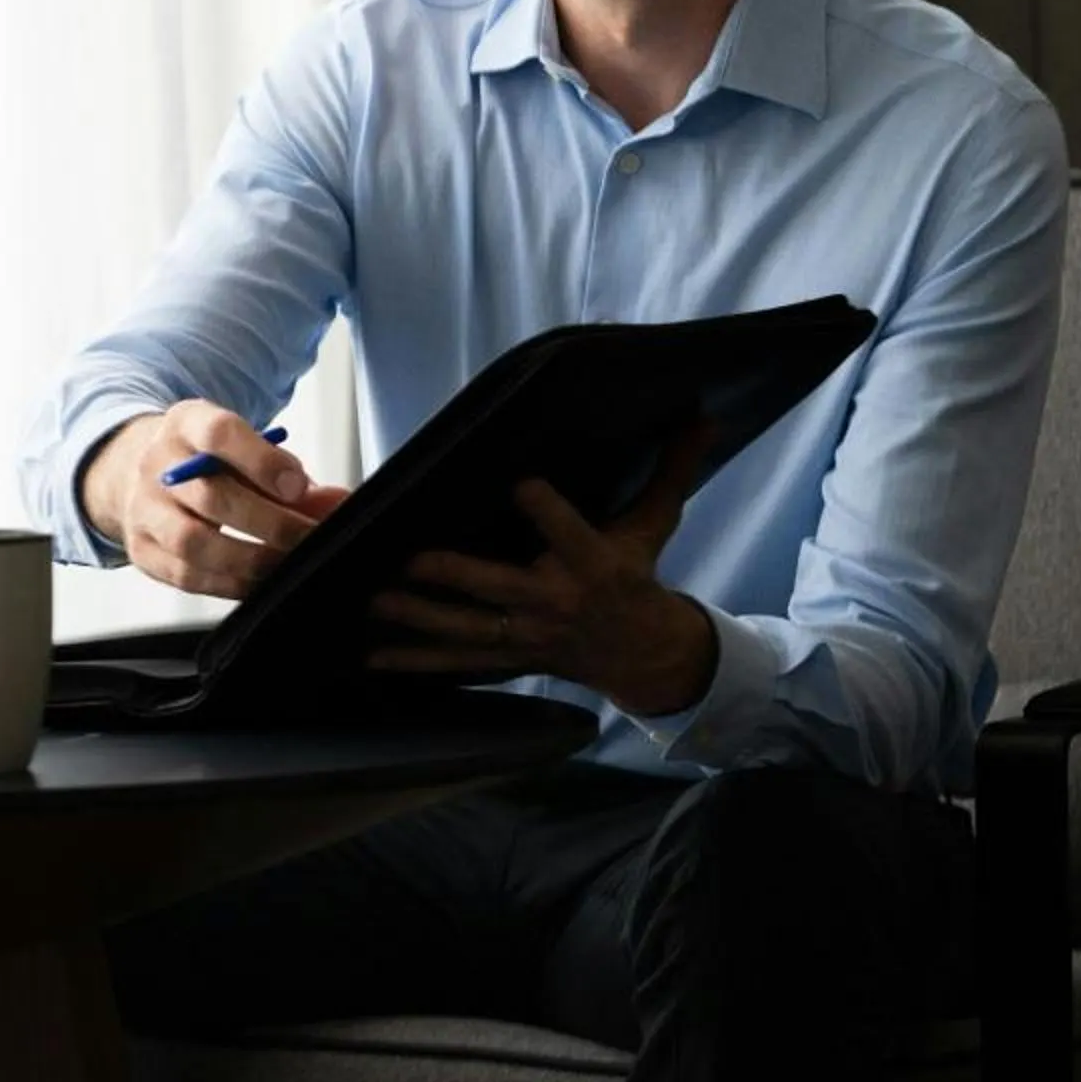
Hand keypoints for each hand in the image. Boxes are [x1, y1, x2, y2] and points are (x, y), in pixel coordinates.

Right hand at [80, 402, 351, 596]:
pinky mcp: (141, 549)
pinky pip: (186, 576)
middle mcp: (156, 464)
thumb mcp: (242, 448)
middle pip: (210, 496)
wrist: (142, 473)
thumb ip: (288, 474)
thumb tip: (336, 504)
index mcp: (185, 424)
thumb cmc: (208, 462)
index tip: (298, 485)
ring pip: (193, 542)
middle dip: (270, 522)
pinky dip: (230, 584)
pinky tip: (260, 580)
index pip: (218, 434)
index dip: (261, 460)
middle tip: (308, 536)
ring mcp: (142, 508)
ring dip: (250, 559)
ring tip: (286, 563)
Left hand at [367, 425, 720, 715]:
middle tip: (411, 560)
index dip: (547, 510)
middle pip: (500, 588)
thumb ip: (669, 471)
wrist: (646, 656)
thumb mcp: (655, 526)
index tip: (521, 484)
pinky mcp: (510, 657)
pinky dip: (417, 663)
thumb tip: (706, 417)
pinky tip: (374, 657)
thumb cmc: (638, 577)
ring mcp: (528, 635)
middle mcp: (555, 602)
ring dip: (420, 619)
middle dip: (455, 576)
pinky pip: (459, 664)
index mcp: (592, 564)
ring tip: (377, 603)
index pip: (569, 532)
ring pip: (469, 630)